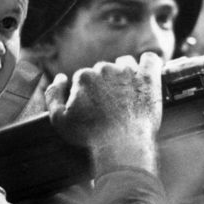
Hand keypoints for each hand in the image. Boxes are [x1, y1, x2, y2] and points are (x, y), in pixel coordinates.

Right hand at [45, 52, 162, 174]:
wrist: (122, 143)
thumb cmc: (90, 135)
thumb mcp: (59, 120)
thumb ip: (53, 95)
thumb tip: (60, 78)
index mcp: (84, 77)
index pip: (84, 78)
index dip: (87, 93)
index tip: (94, 108)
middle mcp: (105, 69)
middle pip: (104, 70)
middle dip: (105, 83)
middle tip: (111, 104)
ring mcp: (128, 72)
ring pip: (125, 63)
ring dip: (125, 73)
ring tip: (128, 93)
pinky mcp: (148, 78)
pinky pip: (150, 60)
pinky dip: (148, 65)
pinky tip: (145, 75)